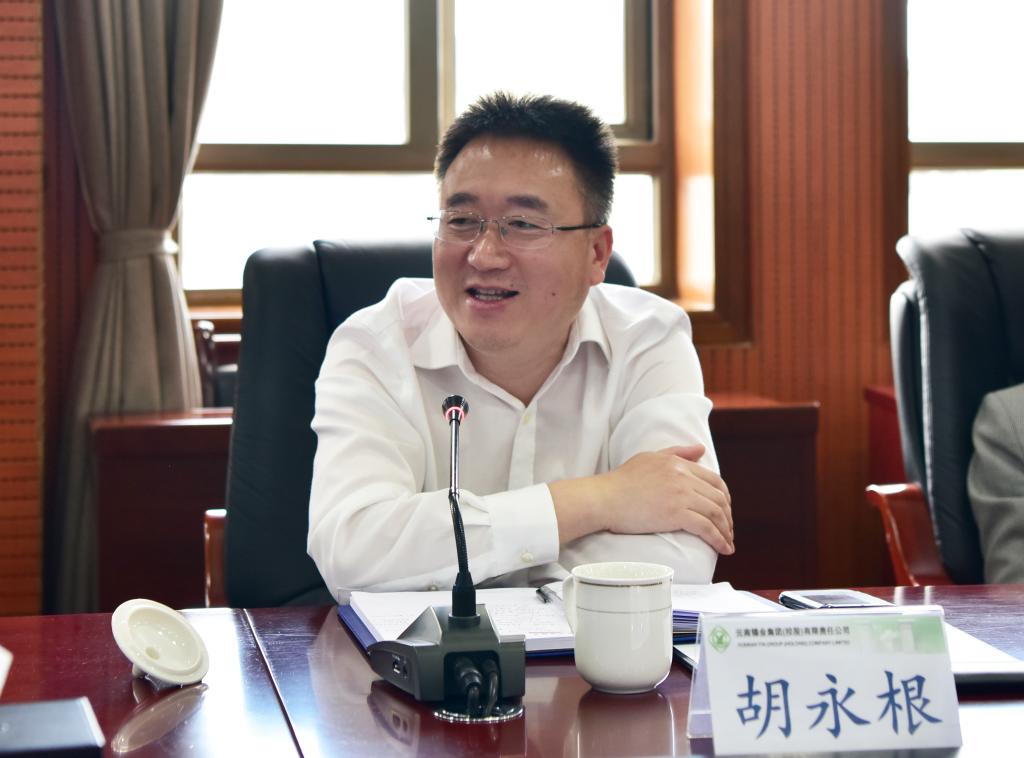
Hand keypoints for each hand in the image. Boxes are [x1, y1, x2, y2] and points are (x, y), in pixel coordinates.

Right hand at [597, 444, 733, 553]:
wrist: (604, 498)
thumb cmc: (621, 480)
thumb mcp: (650, 458)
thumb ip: (677, 452)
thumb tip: (701, 449)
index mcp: (679, 464)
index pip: (715, 480)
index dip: (725, 498)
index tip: (725, 512)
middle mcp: (684, 477)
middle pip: (719, 498)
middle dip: (728, 517)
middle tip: (727, 531)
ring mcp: (681, 495)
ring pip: (716, 513)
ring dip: (726, 531)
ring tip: (727, 544)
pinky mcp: (676, 514)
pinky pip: (706, 528)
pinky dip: (719, 539)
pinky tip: (723, 548)